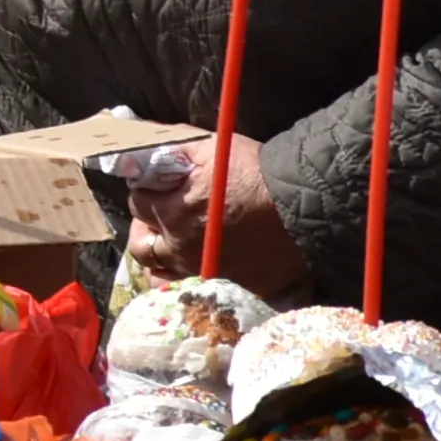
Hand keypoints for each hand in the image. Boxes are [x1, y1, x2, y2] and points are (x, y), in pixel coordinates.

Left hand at [116, 131, 308, 298]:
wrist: (303, 205)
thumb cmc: (257, 173)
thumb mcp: (212, 150)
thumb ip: (175, 156)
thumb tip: (148, 160)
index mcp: (172, 213)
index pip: (137, 205)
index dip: (145, 194)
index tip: (156, 190)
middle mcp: (181, 249)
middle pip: (141, 247)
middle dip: (145, 230)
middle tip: (160, 220)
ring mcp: (204, 272)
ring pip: (162, 277)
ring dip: (162, 260)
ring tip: (176, 246)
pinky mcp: (227, 287)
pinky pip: (195, 290)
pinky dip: (191, 278)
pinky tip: (200, 263)